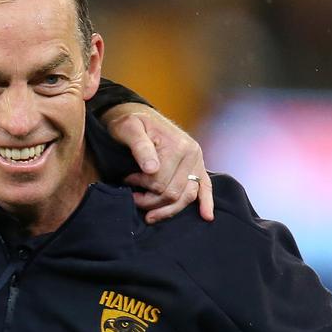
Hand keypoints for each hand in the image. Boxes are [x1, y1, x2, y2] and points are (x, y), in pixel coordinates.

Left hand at [102, 103, 213, 223]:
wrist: (140, 115)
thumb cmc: (131, 123)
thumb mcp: (129, 129)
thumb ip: (140, 147)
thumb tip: (151, 169)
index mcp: (178, 146)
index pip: (160, 182)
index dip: (140, 186)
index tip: (126, 180)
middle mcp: (192, 154)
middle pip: (173, 193)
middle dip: (150, 201)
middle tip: (133, 197)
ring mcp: (197, 161)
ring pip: (187, 196)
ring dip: (168, 210)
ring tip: (149, 215)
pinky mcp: (198, 166)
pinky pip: (205, 187)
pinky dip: (206, 203)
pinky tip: (206, 217)